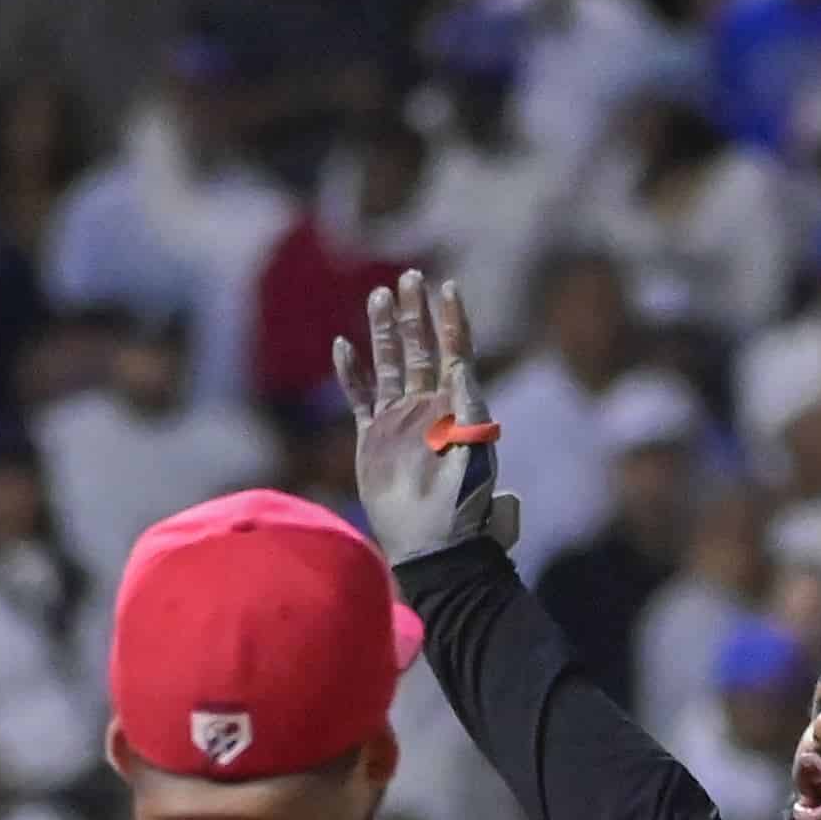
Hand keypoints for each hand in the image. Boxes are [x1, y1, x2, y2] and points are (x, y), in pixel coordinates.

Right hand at [336, 271, 517, 570]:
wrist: (432, 542)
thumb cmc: (463, 502)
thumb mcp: (476, 449)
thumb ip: (469, 405)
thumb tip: (460, 363)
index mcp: (458, 405)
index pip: (455, 351)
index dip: (451, 319)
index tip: (448, 287)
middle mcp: (428, 406)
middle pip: (420, 348)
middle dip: (415, 313)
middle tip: (408, 277)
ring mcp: (398, 419)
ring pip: (389, 364)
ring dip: (385, 331)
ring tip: (379, 295)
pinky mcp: (372, 437)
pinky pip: (359, 396)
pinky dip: (351, 372)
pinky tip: (344, 345)